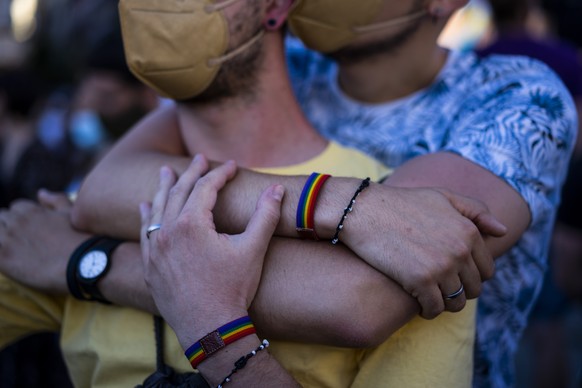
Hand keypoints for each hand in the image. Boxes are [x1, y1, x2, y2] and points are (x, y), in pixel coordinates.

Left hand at [0, 190, 89, 292]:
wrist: (84, 265)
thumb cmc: (81, 238)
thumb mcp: (72, 213)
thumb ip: (55, 200)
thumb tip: (40, 192)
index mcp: (31, 210)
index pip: (15, 207)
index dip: (24, 217)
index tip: (32, 229)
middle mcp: (16, 222)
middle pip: (1, 218)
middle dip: (9, 226)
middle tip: (24, 241)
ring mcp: (7, 241)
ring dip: (2, 239)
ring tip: (17, 250)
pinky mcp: (3, 260)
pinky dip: (0, 253)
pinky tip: (11, 258)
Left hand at [140, 155, 283, 343]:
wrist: (210, 329)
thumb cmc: (233, 288)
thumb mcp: (253, 249)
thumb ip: (266, 215)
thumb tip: (278, 188)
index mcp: (192, 224)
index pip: (206, 187)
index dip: (220, 173)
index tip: (232, 166)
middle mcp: (169, 231)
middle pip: (179, 192)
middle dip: (192, 172)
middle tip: (199, 158)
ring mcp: (156, 249)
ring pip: (157, 209)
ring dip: (164, 188)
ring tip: (166, 171)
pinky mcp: (150, 265)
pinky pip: (145, 232)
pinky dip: (147, 216)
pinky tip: (145, 207)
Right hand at [342, 184, 505, 318]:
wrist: (363, 210)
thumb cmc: (400, 203)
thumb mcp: (442, 197)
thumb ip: (475, 211)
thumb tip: (503, 231)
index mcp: (469, 231)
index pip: (487, 269)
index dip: (471, 275)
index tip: (453, 275)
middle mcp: (460, 250)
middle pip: (473, 288)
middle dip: (459, 291)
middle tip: (440, 287)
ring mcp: (441, 267)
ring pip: (456, 302)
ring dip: (445, 304)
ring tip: (431, 298)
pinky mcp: (420, 281)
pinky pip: (434, 309)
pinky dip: (429, 311)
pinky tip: (419, 303)